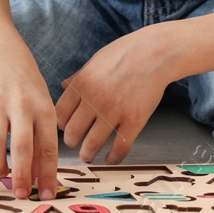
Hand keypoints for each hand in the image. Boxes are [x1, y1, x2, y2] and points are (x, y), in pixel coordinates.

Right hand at [0, 54, 60, 200]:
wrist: (5, 60)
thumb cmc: (29, 94)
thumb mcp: (44, 113)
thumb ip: (41, 144)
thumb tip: (38, 181)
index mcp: (44, 109)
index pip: (49, 148)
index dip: (49, 175)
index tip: (48, 196)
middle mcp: (21, 105)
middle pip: (22, 146)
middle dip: (22, 175)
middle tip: (22, 195)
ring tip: (2, 176)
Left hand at [54, 29, 171, 163]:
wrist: (154, 53)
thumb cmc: (123, 54)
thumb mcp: (94, 61)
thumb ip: (78, 77)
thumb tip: (62, 86)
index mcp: (81, 84)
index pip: (60, 113)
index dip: (60, 124)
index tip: (64, 128)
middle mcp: (94, 100)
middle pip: (72, 132)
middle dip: (71, 142)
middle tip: (74, 145)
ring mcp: (114, 112)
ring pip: (92, 144)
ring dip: (87, 154)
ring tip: (88, 156)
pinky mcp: (134, 121)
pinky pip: (120, 147)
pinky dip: (113, 158)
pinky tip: (111, 159)